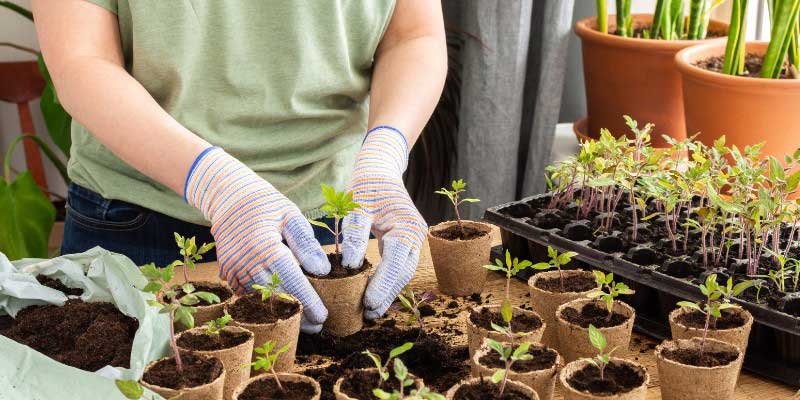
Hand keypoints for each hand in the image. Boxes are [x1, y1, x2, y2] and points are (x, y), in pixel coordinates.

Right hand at [185, 147, 330, 332]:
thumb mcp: (290, 215)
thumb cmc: (265, 204)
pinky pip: (247, 294)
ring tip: (303, 322)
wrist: (228, 197)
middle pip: (275, 296)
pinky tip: (281, 309)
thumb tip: (322, 271)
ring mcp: (233, 269)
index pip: (291, 280)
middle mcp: (245, 261)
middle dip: (297, 314)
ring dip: (281, 312)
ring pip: (260, 300)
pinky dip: (264, 303)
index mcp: (264, 245)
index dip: (307, 301)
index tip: (322, 316)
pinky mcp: (227, 272)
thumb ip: (306, 243)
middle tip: (317, 325)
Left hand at [341, 126, 426, 318]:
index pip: (396, 262)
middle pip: (403, 272)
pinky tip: (375, 294)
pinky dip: (388, 281)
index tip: (368, 303)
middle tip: (368, 315)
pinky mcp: (405, 241)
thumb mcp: (357, 204)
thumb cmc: (367, 184)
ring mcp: (414, 239)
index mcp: (407, 226)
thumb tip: (349, 265)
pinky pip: (399, 265)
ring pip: (403, 272)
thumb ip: (354, 233)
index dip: (383, 285)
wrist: (380, 168)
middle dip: (387, 295)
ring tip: (371, 311)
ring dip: (388, 292)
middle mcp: (416, 235)